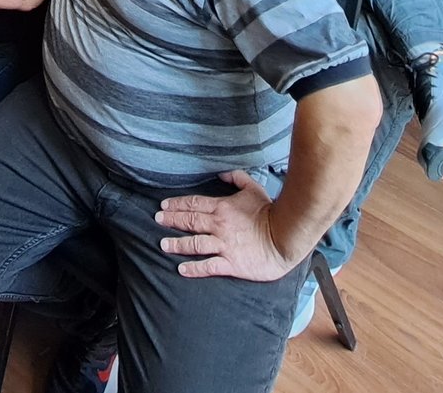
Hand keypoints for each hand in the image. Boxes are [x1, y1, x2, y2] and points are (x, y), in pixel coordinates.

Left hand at [155, 171, 293, 280]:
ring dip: (177, 244)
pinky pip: (208, 266)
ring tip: (163, 244)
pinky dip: (193, 268)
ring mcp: (224, 245)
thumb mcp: (253, 189)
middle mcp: (219, 226)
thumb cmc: (270, 213)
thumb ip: (237, 179)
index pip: (194, 203)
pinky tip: (181, 269)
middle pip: (190, 221)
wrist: (285, 237)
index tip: (164, 205)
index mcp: (223, 208)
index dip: (177, 204)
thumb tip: (222, 173)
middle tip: (157, 219)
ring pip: (194, 243)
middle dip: (171, 220)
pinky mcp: (231, 264)